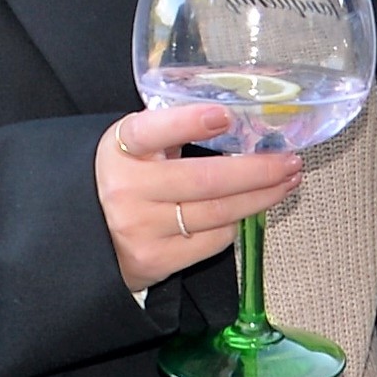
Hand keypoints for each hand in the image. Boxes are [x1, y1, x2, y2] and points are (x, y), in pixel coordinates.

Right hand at [97, 106, 301, 295]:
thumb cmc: (124, 180)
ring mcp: (141, 228)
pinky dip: (235, 223)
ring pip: (218, 213)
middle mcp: (127, 189)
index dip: (188, 123)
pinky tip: (248, 210)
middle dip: (258, 170)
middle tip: (289, 161)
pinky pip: (213, 240)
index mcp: (120, 149)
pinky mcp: (156, 259)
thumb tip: (239, 120)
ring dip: (261, 197)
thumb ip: (170, 133)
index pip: (152, 131)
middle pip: (206, 179)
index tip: (224, 116)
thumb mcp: (133, 148)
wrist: (87, 235)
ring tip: (285, 182)